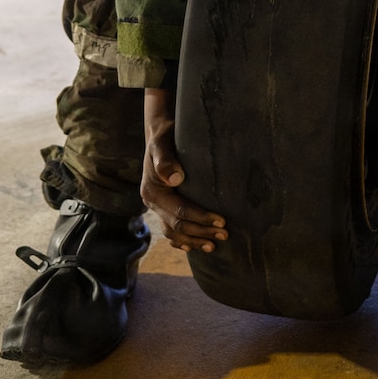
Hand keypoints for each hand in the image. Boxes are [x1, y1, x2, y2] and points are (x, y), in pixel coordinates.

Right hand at [141, 87, 226, 251]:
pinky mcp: (162, 207)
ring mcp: (156, 207)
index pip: (180, 211)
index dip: (201, 218)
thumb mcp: (162, 143)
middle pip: (178, 225)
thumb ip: (165, 159)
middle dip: (202, 232)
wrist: (159, 133)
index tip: (222, 221)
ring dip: (193, 240)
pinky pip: (170, 229)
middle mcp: (152, 202)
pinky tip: (194, 246)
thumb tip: (175, 177)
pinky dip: (181, 240)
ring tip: (213, 245)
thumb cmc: (165, 136)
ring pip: (173, 232)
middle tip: (225, 234)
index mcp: (153, 191)